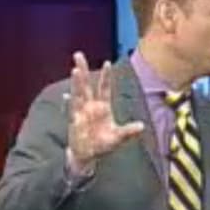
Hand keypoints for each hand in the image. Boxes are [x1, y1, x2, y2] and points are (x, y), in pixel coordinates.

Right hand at [66, 52, 144, 170]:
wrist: (88, 155)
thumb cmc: (103, 144)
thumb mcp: (119, 137)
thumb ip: (128, 131)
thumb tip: (141, 126)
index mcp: (103, 107)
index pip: (104, 88)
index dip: (106, 77)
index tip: (107, 63)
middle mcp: (91, 107)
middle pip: (87, 85)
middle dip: (82, 70)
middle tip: (78, 54)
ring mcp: (81, 112)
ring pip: (78, 94)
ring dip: (77, 83)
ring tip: (75, 70)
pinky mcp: (74, 121)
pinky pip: (72, 111)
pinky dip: (70, 103)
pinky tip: (67, 95)